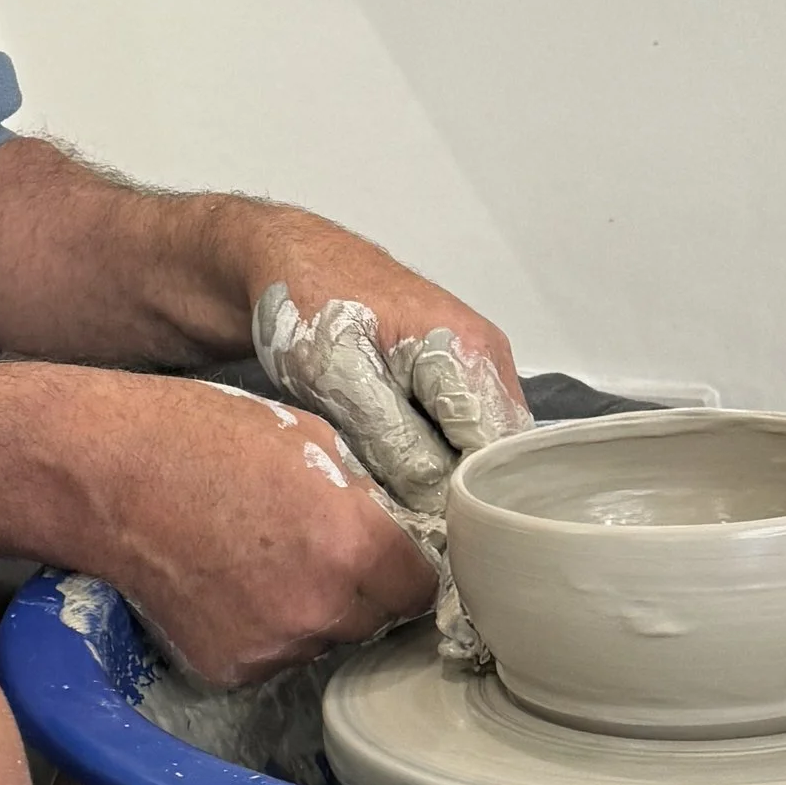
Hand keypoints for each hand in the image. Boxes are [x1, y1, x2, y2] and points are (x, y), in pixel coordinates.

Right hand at [89, 378, 438, 687]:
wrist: (109, 475)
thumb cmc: (202, 438)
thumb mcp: (307, 437)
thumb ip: (356, 494)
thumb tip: (384, 523)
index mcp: (350, 545)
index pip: (418, 589)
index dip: (404, 569)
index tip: (386, 557)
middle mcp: (318, 607)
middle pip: (372, 620)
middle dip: (355, 590)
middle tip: (311, 549)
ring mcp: (270, 645)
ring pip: (318, 638)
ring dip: (305, 611)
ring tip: (257, 559)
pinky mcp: (227, 667)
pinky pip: (268, 654)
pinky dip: (256, 629)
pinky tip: (224, 583)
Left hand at [240, 223, 527, 512]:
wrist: (288, 262)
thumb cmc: (308, 307)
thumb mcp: (342, 383)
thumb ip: (399, 446)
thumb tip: (441, 507)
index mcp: (470, 353)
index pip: (498, 457)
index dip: (464, 501)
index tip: (418, 522)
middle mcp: (488, 358)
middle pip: (497, 455)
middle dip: (455, 492)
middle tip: (398, 510)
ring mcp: (476, 366)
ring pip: (478, 447)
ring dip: (442, 475)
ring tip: (389, 481)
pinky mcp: (455, 376)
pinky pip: (460, 432)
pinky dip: (431, 455)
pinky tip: (392, 461)